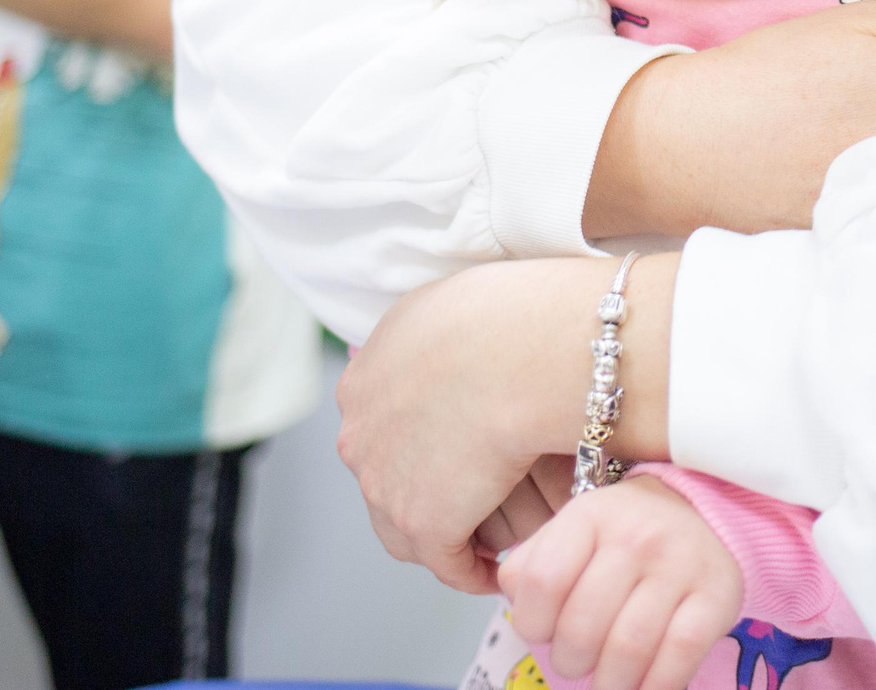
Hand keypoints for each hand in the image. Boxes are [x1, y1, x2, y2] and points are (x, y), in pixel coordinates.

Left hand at [337, 258, 637, 593]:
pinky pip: (448, 563)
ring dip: (444, 536)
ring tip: (484, 543)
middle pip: (383, 480)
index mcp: (365, 377)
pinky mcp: (421, 523)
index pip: (380, 426)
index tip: (451, 451)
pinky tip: (500, 569)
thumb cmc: (504, 313)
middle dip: (422, 492)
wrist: (514, 347)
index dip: (418, 443)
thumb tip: (461, 348)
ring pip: (406, 528)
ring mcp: (383, 482)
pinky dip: (472, 572)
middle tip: (467, 499)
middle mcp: (360, 431)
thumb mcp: (450, 304)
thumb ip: (438, 335)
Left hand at [500, 478, 743, 689]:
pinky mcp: (717, 595)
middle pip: (583, 625)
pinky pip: (679, 657)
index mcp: (590, 516)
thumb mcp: (572, 529)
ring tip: (606, 683)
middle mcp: (637, 534)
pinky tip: (643, 689)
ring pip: (628, 648)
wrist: (701, 512)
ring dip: (609, 684)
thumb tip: (514, 601)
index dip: (532, 622)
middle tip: (574, 663)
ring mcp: (680, 564)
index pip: (542, 582)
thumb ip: (532, 562)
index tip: (541, 632)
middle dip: (569, 661)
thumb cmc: (622, 534)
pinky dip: (655, 687)